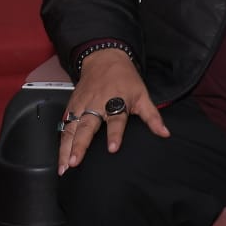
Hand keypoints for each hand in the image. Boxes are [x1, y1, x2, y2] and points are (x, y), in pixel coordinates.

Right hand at [57, 49, 169, 174]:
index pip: (116, 120)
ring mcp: (81, 106)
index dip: (115, 134)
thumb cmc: (125, 78)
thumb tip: (165, 133)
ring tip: (64, 166)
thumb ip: (152, 117)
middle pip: (87, 127)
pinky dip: (61, 142)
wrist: (104, 59)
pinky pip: (64, 126)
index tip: (112, 149)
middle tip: (75, 162)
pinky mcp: (71, 107)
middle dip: (80, 145)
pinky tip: (60, 157)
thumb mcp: (142, 95)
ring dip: (66, 148)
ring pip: (71, 129)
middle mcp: (96, 105)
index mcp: (116, 102)